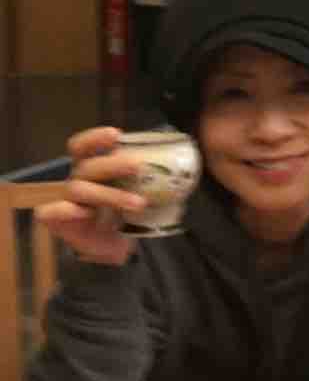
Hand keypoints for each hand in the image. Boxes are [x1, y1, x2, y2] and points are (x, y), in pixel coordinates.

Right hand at [35, 127, 145, 266]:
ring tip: (139, 203)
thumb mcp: (142, 195)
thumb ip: (156, 183)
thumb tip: (184, 174)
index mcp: (93, 169)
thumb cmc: (126, 214)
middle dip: (112, 164)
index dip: (95, 138)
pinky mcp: (57, 221)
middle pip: (88, 166)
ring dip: (109, 194)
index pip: (83, 146)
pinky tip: (84, 213)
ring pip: (79, 189)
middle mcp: (78, 180)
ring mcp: (67, 200)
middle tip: (138, 166)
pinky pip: (52, 212)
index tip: (116, 135)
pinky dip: (65, 211)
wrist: (113, 246)